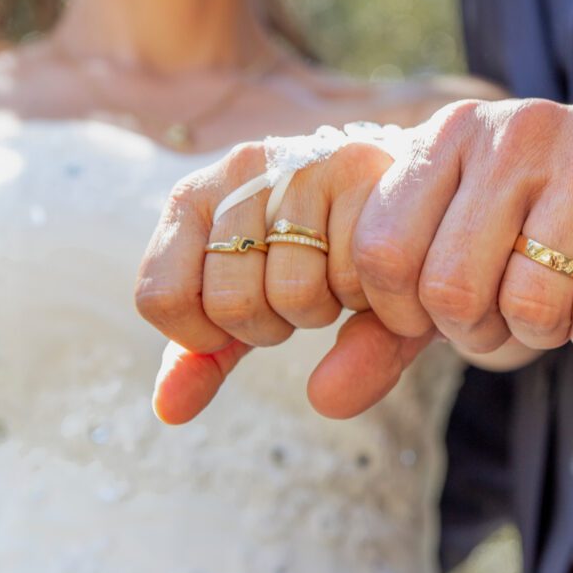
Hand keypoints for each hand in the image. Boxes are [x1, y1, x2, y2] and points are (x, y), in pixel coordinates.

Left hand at [136, 140, 423, 422]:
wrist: (410, 206)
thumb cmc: (322, 260)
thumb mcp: (260, 308)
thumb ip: (212, 355)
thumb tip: (168, 410)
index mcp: (195, 197)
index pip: (161, 296)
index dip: (204, 336)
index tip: (242, 324)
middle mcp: (242, 167)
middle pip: (230, 302)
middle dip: (275, 326)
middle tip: (306, 294)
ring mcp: (300, 162)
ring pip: (294, 293)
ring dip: (329, 310)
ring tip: (344, 276)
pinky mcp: (361, 166)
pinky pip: (350, 279)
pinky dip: (370, 299)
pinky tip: (379, 268)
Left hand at [351, 98, 572, 354]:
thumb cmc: (538, 238)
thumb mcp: (452, 271)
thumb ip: (385, 331)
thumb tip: (324, 399)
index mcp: (448, 136)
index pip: (382, 251)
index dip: (403, 313)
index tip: (437, 313)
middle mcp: (514, 130)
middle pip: (451, 286)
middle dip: (475, 333)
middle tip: (503, 316)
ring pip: (530, 301)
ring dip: (541, 334)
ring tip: (556, 303)